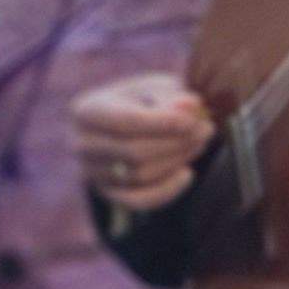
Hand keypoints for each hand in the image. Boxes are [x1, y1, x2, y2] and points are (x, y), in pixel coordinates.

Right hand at [74, 74, 212, 211]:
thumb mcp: (157, 87)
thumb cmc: (145, 100)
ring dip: (176, 160)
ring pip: (139, 176)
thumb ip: (173, 95)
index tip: (193, 119)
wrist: (126, 125)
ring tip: (200, 142)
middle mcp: (82, 145)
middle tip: (206, 129)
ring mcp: (92, 173)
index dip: (162, 123)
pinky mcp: (108, 194)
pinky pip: (138, 200)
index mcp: (87, 111)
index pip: (124, 122)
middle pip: (133, 152)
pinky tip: (187, 173)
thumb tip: (192, 107)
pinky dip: (166, 190)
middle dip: (175, 142)